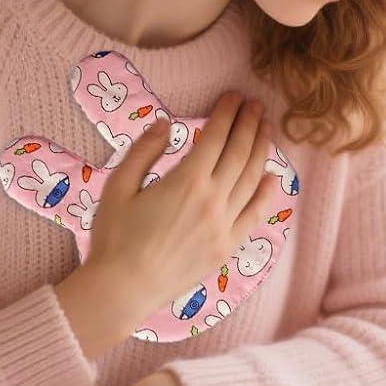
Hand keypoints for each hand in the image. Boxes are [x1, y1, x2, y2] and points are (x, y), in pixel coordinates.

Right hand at [89, 91, 279, 322]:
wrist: (123, 289)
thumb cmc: (114, 237)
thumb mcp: (118, 186)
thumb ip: (143, 151)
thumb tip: (165, 124)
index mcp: (186, 180)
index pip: (216, 136)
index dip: (227, 113)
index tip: (235, 97)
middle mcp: (212, 200)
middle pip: (240, 153)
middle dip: (250, 125)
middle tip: (256, 106)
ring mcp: (224, 225)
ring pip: (252, 179)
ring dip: (261, 150)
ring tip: (266, 130)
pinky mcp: (227, 248)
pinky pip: (254, 215)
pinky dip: (265, 193)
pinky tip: (271, 178)